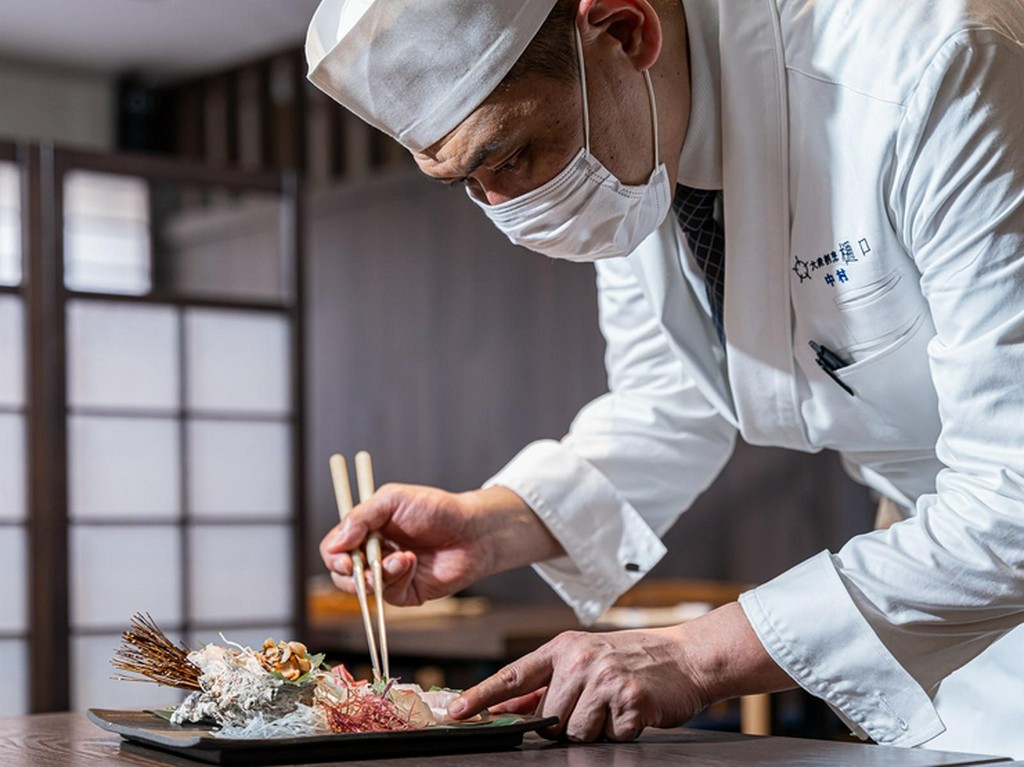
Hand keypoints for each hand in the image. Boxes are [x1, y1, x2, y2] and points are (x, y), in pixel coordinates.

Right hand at [320, 484, 561, 605]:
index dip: (334, 554)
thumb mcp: (393, 500)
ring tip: (400, 558)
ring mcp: (388, 575)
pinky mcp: (404, 592)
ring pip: (362, 588)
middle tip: (358, 566)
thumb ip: (361, 517)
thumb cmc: (435, 509)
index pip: (334, 548)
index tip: (343, 555)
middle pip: (341, 574)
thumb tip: (335, 543)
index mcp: (366, 531)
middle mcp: (373, 554)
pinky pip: (388, 595)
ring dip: (375, 574)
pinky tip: (411, 562)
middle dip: (348, 571)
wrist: (472, 530)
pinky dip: (396, 578)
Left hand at [449, 624, 707, 741]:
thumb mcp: (585, 659)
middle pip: (549, 719)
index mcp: (563, 648)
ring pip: (575, 732)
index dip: (480, 696)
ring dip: (595, 730)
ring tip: (615, 707)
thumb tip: (506, 708)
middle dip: (568, 723)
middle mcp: (579, 660)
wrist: (688, 656)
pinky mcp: (628, 699)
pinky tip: (633, 711)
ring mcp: (604, 678)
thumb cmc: (634, 659)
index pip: (512, 676)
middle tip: (595, 706)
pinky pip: (609, 736)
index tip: (453, 711)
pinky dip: (621, 731)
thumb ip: (546, 684)